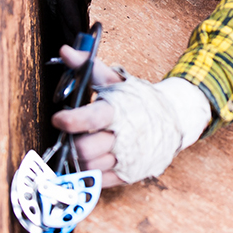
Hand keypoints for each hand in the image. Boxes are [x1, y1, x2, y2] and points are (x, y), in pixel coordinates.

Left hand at [51, 47, 212, 187]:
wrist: (174, 117)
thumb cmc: (136, 98)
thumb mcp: (114, 79)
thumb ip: (87, 66)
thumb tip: (65, 51)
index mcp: (119, 111)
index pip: (93, 118)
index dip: (72, 121)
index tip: (58, 118)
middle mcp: (124, 136)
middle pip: (86, 149)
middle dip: (73, 144)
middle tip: (70, 137)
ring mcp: (128, 158)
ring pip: (91, 168)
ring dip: (80, 159)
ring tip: (81, 146)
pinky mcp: (129, 174)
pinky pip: (101, 181)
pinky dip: (91, 172)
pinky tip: (92, 158)